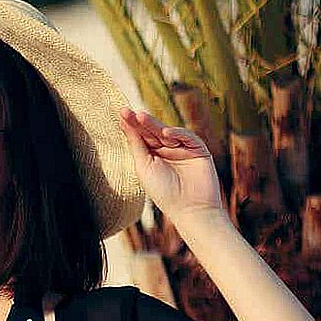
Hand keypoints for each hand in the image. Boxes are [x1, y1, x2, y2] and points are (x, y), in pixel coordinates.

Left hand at [118, 107, 225, 222]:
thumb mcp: (144, 167)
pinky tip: (165, 132)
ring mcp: (183, 149)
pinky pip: (188, 137)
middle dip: (141, 122)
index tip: (121, 113)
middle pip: (152, 132)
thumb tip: (125, 124)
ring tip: (141, 117)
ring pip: (168, 132)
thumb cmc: (164, 192)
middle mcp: (167, 151)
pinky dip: (177, 133)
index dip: (132, 126)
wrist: (190, 209)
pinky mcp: (199, 150)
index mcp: (152, 156)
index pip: (141, 137)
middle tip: (128, 111)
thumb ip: (136, 145)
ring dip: (155, 124)